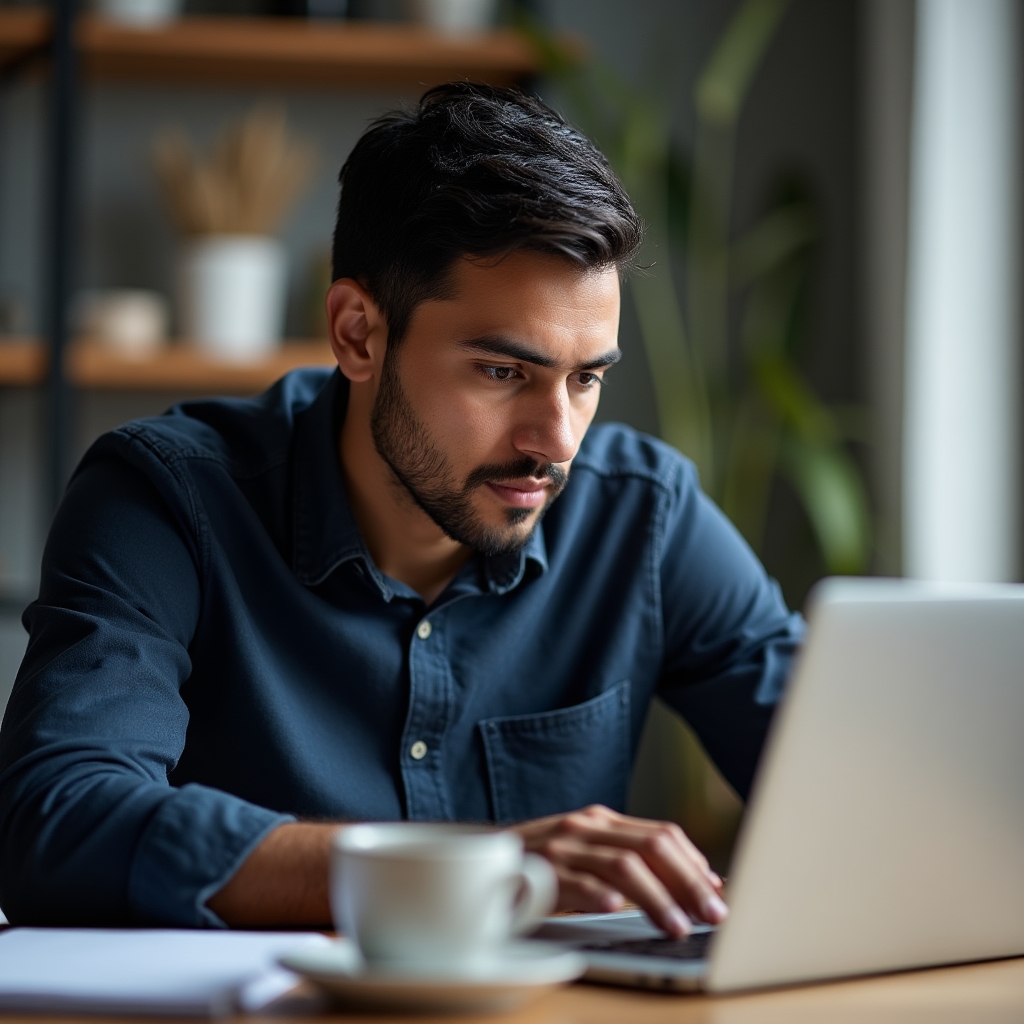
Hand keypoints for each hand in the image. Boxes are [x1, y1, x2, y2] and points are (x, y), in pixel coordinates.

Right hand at [512, 804, 726, 937]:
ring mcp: (561, 847)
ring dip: (657, 897)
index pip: (661, 833)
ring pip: (623, 866)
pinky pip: (574, 881)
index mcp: (601, 822)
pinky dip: (598, 895)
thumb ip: (630, 861)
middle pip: (651, 846)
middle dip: (688, 881)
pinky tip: (616, 912)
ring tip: (677, 926)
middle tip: (712, 914)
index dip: (694, 863)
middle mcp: (585, 827)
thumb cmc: (540, 866)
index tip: (717, 893)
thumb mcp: (587, 855)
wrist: (479, 861)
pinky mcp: (538, 872)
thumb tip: (695, 882)